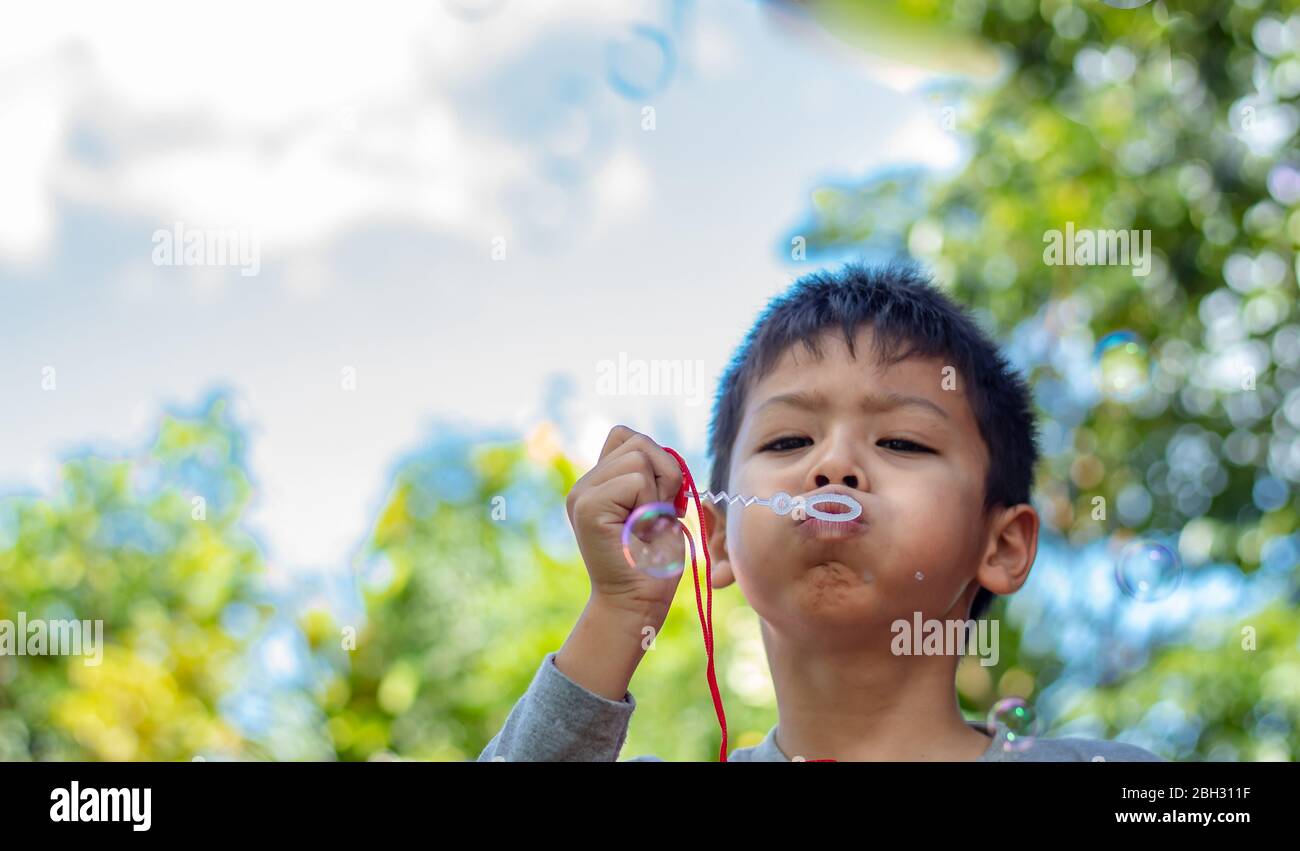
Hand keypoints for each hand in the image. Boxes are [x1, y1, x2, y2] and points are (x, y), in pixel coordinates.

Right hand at [564, 425, 686, 618]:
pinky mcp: (587, 507)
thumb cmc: (654, 559)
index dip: (655, 462)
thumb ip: (652, 474)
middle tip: (656, 516)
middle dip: (663, 473)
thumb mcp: (658, 505)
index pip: (627, 436)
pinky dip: (651, 503)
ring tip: (648, 524)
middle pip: (637, 441)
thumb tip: (663, 451)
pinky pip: (636, 478)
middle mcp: (584, 485)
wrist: (638, 601)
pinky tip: (641, 530)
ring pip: (639, 455)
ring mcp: (582, 494)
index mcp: (598, 482)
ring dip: (659, 490)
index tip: (658, 500)